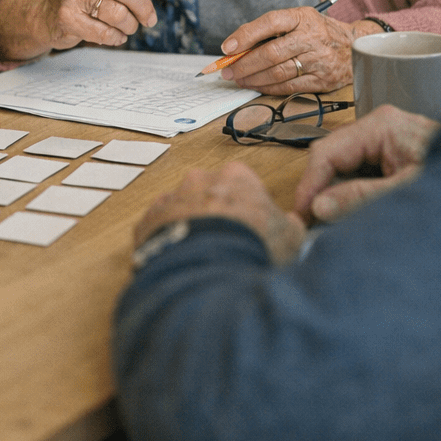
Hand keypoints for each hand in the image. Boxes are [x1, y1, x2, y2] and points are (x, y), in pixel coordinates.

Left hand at [134, 161, 305, 265]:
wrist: (208, 264)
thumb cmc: (251, 245)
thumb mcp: (290, 237)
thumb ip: (290, 226)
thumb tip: (292, 226)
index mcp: (235, 176)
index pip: (241, 184)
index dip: (246, 207)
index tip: (249, 227)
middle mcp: (199, 180)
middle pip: (208, 193)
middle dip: (214, 213)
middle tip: (224, 242)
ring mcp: (171, 198)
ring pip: (180, 210)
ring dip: (189, 227)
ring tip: (201, 257)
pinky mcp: (148, 220)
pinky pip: (158, 230)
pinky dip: (166, 243)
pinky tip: (179, 262)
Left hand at [217, 10, 382, 93]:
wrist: (356, 46)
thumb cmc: (318, 32)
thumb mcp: (298, 20)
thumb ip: (270, 30)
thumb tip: (237, 46)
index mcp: (303, 18)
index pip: (270, 23)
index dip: (245, 35)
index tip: (227, 48)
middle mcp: (312, 38)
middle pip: (271, 53)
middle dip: (244, 64)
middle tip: (228, 70)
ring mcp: (319, 60)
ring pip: (278, 72)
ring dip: (253, 78)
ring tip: (239, 78)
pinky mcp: (323, 80)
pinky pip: (289, 87)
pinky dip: (268, 88)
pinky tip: (257, 85)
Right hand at [292, 105, 440, 222]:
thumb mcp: (407, 192)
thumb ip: (362, 198)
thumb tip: (319, 207)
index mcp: (382, 126)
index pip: (326, 152)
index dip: (310, 186)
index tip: (300, 216)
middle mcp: (380, 128)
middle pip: (333, 160)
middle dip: (324, 193)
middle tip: (317, 227)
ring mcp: (387, 142)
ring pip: (346, 170)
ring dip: (340, 197)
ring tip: (339, 225)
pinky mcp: (395, 158)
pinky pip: (363, 176)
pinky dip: (357, 197)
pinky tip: (360, 216)